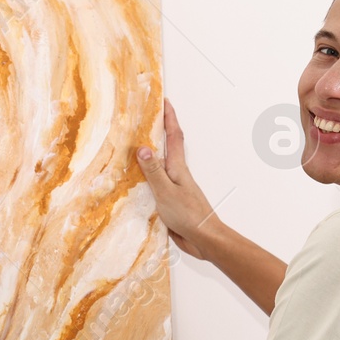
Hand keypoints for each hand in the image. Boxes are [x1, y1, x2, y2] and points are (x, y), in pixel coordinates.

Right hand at [136, 100, 217, 260]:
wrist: (204, 239)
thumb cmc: (188, 214)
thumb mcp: (166, 191)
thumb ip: (153, 171)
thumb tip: (142, 146)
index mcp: (178, 167)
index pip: (174, 136)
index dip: (169, 117)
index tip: (164, 100)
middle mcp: (177, 174)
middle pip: (168, 147)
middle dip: (160, 130)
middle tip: (147, 117)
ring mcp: (174, 188)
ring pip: (160, 166)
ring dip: (151, 154)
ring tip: (135, 144)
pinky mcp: (170, 202)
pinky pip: (155, 184)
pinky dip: (146, 177)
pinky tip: (136, 182)